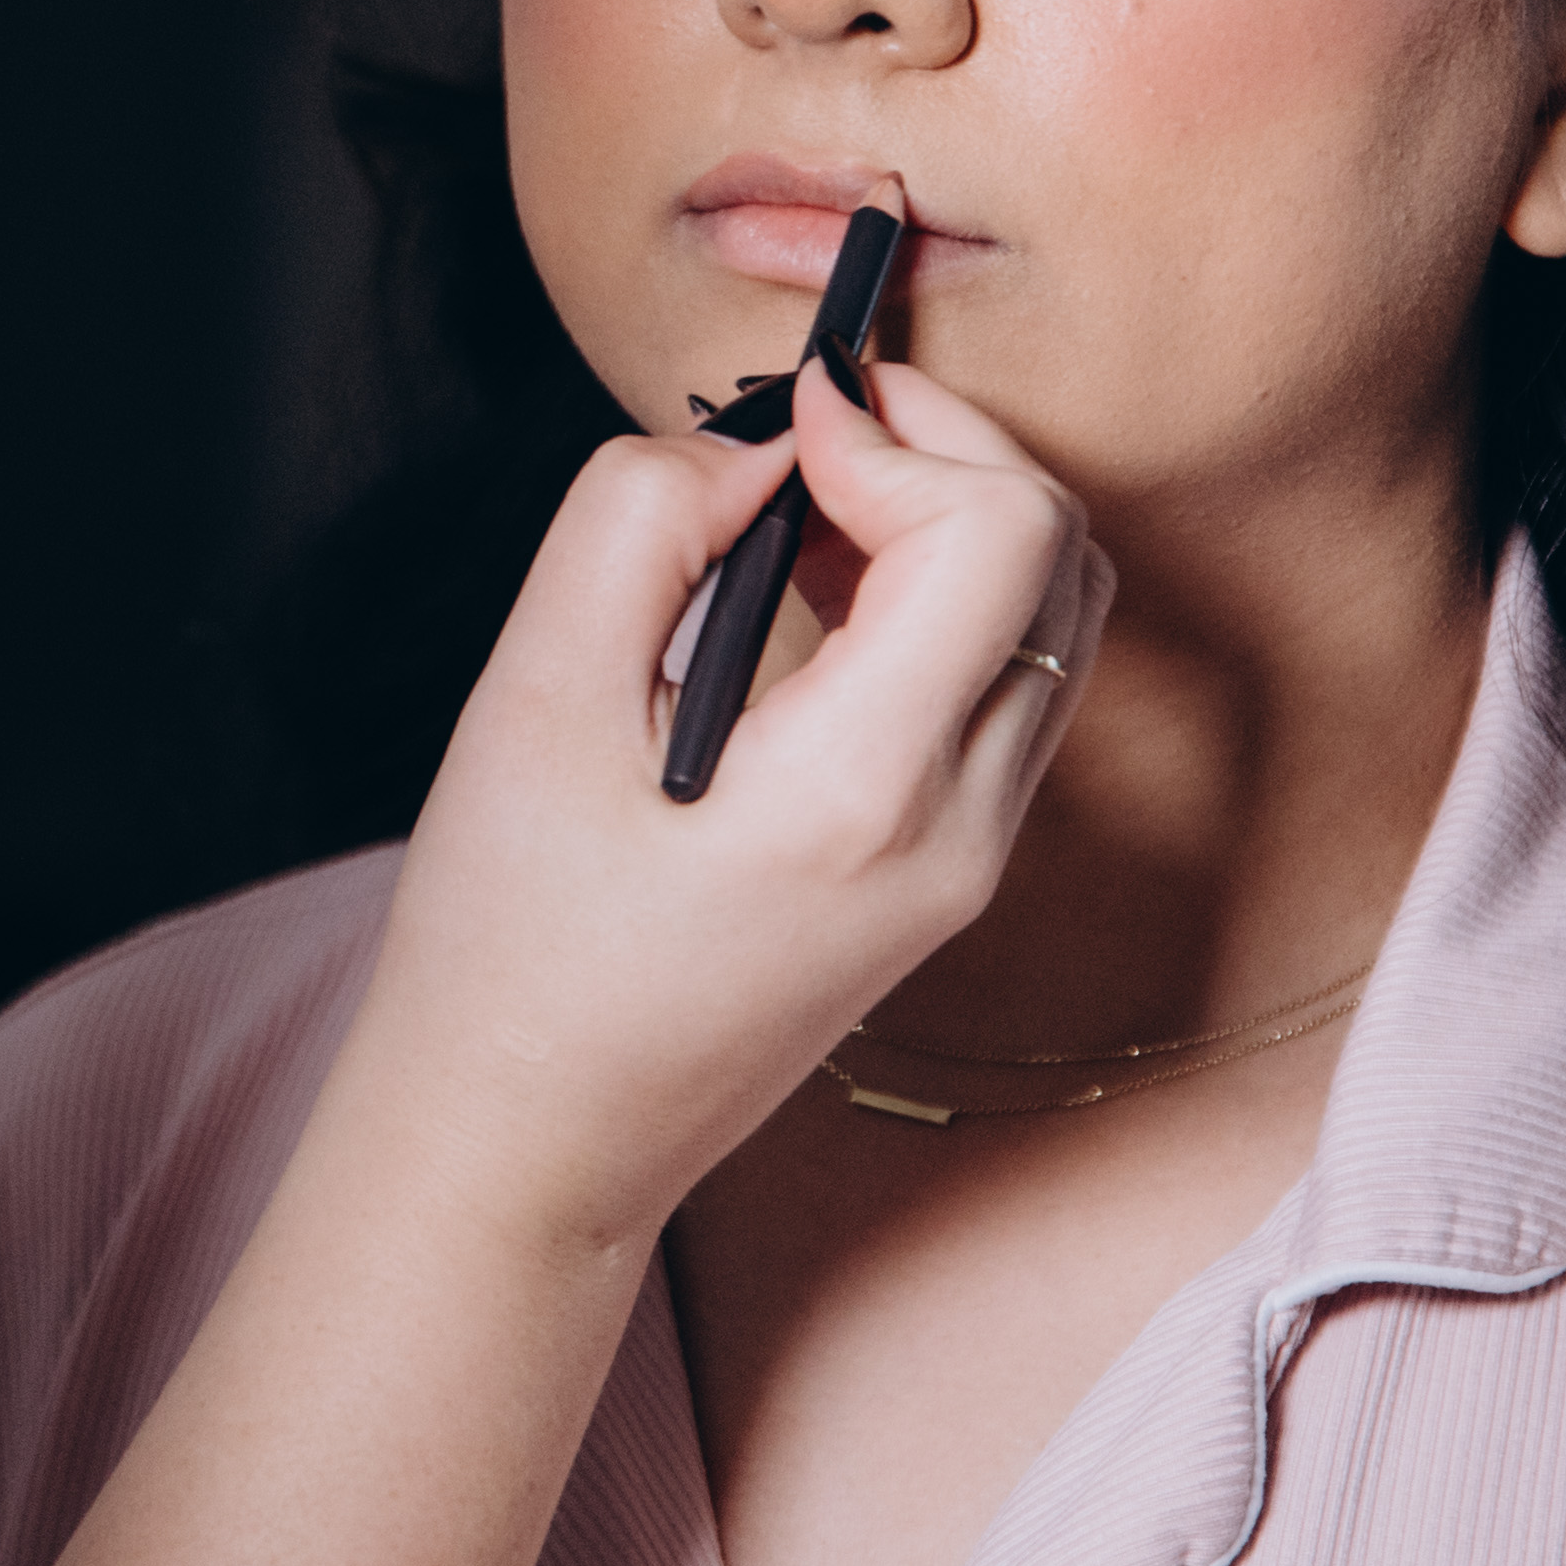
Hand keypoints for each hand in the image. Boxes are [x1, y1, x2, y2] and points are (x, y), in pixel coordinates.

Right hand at [340, 354, 1115, 1262]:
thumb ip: (636, 527)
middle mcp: (957, 835)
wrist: (531, 1149)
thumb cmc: (508, 951)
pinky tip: (816, 583)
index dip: (898, 431)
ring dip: (951, 518)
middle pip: (1057, 560)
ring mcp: (968, 866)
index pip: (998, 535)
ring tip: (805, 498)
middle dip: (944, 449)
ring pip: (1051, 623)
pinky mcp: (946, 879)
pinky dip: (943, 597)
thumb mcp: (531, 702)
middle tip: (808, 422)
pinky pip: (1004, 689)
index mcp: (863, 794)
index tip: (780, 416)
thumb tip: (748, 444)